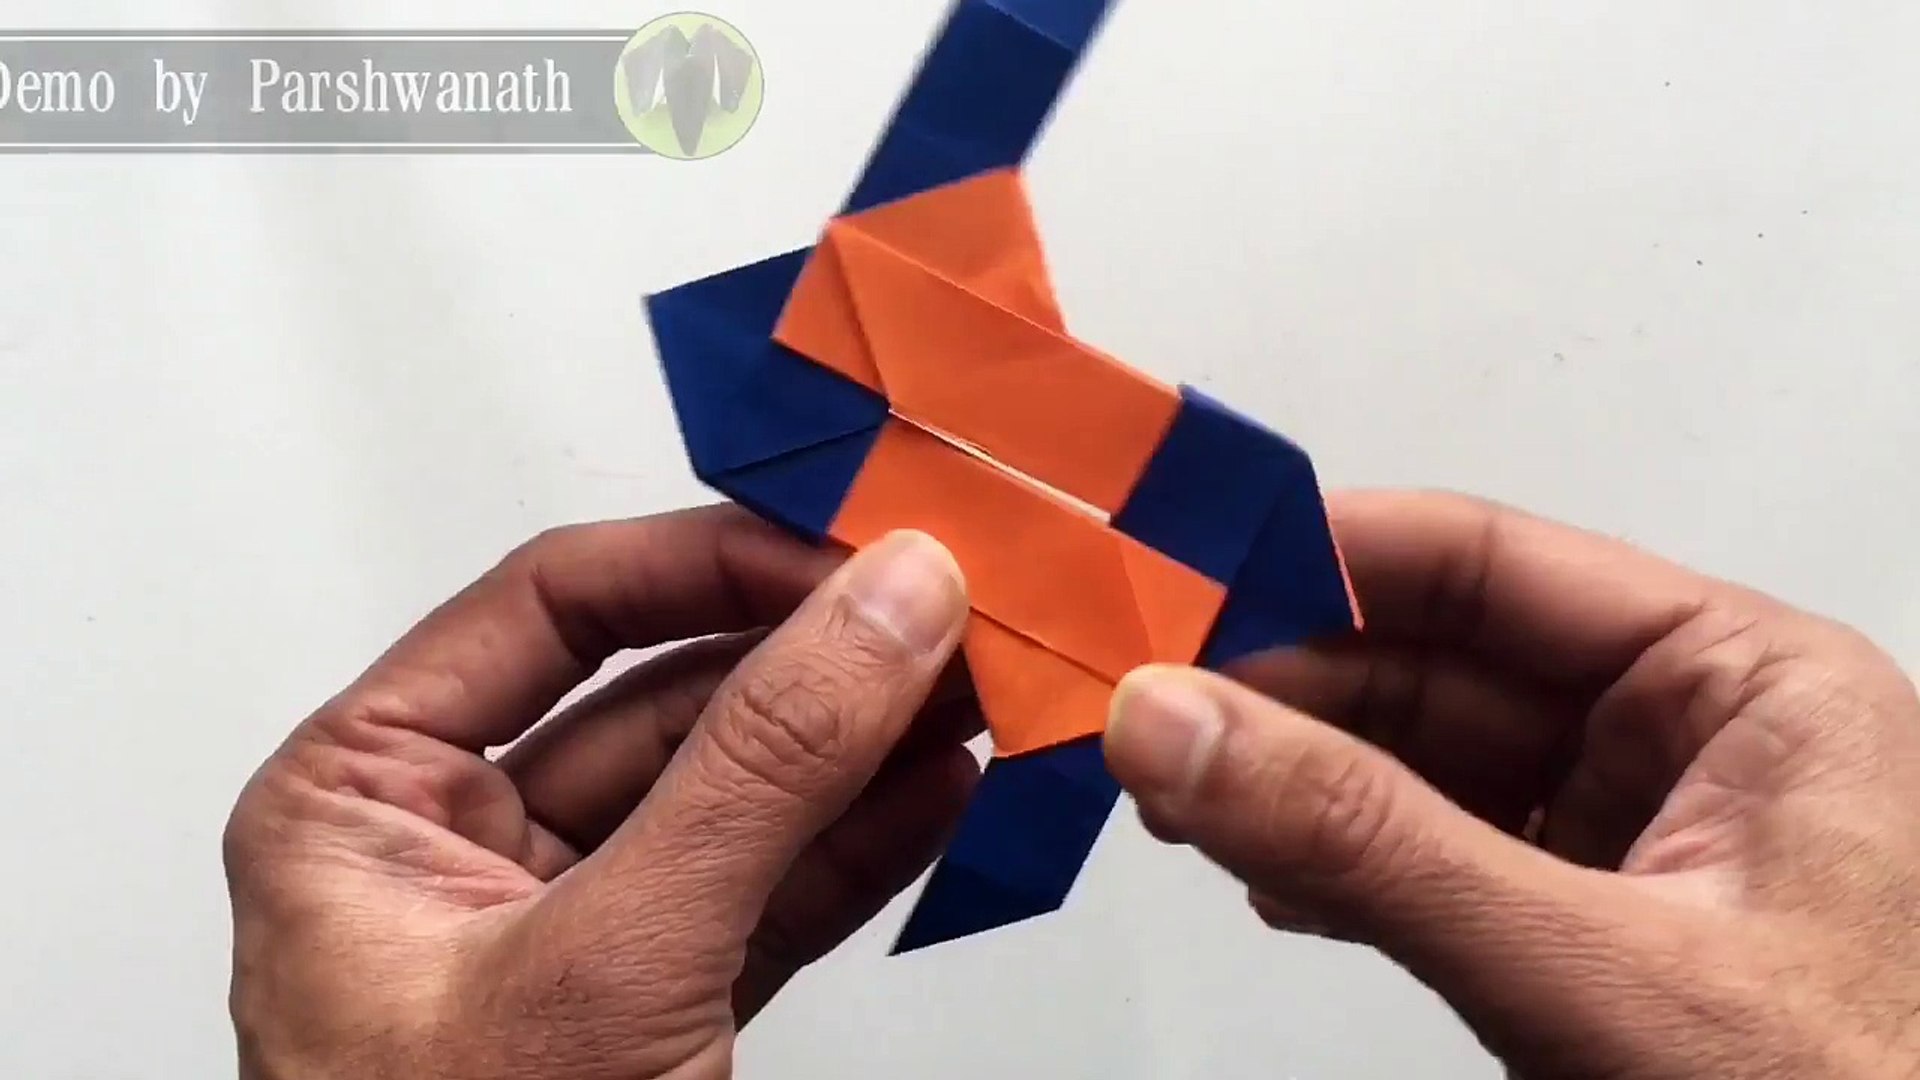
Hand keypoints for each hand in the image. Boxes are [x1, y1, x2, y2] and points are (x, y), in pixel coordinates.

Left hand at [223, 508, 975, 1078]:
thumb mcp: (606, 963)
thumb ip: (758, 773)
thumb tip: (880, 606)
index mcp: (361, 801)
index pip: (551, 608)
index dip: (709, 561)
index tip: (846, 548)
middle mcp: (457, 845)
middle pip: (664, 693)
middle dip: (814, 656)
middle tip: (939, 609)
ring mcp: (565, 926)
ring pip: (737, 792)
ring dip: (862, 742)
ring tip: (975, 686)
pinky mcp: (653, 1001)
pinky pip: (771, 888)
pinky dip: (865, 841)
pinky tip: (947, 788)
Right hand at [1103, 491, 1919, 1078]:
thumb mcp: (1595, 970)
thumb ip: (1374, 846)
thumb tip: (1177, 726)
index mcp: (1749, 686)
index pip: (1493, 566)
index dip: (1323, 560)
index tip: (1181, 579)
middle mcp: (1690, 743)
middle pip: (1435, 663)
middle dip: (1282, 687)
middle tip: (1144, 708)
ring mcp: (1636, 843)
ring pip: (1418, 767)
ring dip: (1292, 782)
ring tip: (1174, 796)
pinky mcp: (1588, 933)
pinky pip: (1433, 860)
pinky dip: (1337, 867)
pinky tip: (1267, 877)